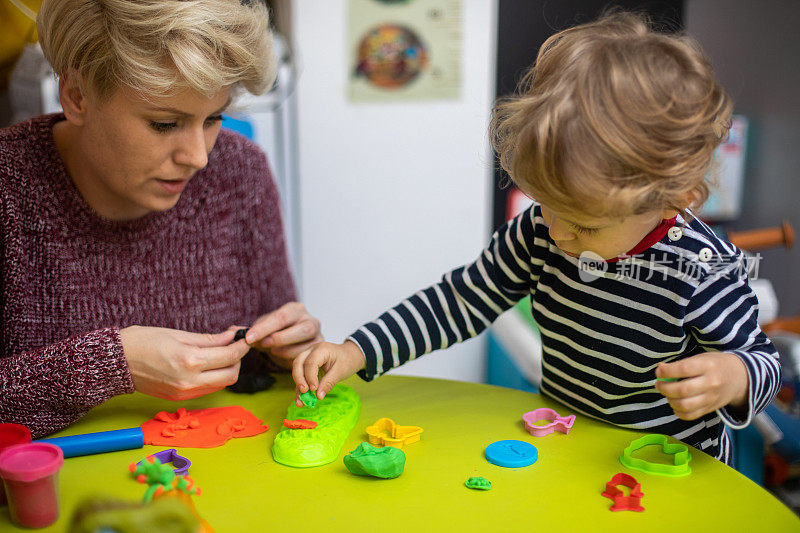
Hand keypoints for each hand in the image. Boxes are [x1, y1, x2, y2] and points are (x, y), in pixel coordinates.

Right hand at [120, 325, 248, 400]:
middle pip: (231, 375)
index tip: (245, 336)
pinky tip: (209, 364)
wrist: (115, 362)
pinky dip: (215, 377)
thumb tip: (232, 336)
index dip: (242, 345)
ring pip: (221, 384)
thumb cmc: (144, 341)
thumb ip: (209, 339)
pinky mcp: (179, 398)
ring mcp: (185, 393)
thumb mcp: (178, 334)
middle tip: (236, 344)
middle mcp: (190, 381)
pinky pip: (207, 389)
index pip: (229, 356)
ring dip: (228, 369)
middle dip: (238, 359)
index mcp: (190, 361)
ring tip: (223, 352)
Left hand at [244, 302, 322, 368]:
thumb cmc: (277, 332)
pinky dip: (292, 359)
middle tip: (263, 345)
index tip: (249, 338)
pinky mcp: (318, 351)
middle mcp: (310, 320)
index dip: (264, 328)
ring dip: (285, 351)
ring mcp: (318, 336)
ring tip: (272, 352)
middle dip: (280, 339)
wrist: (291, 342)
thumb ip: (251, 330)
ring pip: (306, 345)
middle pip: (302, 329)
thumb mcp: (263, 328)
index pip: (281, 317)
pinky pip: (307, 358)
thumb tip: (236, 332)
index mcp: (295, 309)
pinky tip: (281, 357)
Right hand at [291, 340, 365, 405]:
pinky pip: (301, 376)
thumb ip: (329, 383)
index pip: (310, 362)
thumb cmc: (347, 360)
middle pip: (298, 363)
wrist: (350, 355)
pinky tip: (301, 400)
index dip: (310, 377)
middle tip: (304, 392)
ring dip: (297, 386)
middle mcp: (311, 351)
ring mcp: (307, 357)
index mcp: (321, 349)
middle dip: (299, 379)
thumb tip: (318, 396)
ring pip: (297, 370)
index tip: (314, 389)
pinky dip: (300, 387)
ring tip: (300, 402)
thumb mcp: (340, 372)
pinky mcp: (306, 365)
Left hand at [655, 352, 748, 420]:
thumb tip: (660, 369)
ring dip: (670, 400)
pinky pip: (690, 415)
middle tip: (658, 384)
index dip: (667, 371)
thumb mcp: (701, 358)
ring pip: (685, 405)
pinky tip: (675, 403)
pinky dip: (678, 411)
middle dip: (664, 388)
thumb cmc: (714, 365)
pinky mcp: (710, 409)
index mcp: (708, 366)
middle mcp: (711, 383)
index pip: (684, 369)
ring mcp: (711, 398)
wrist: (739, 378)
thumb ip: (682, 364)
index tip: (658, 371)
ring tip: (667, 393)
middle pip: (683, 390)